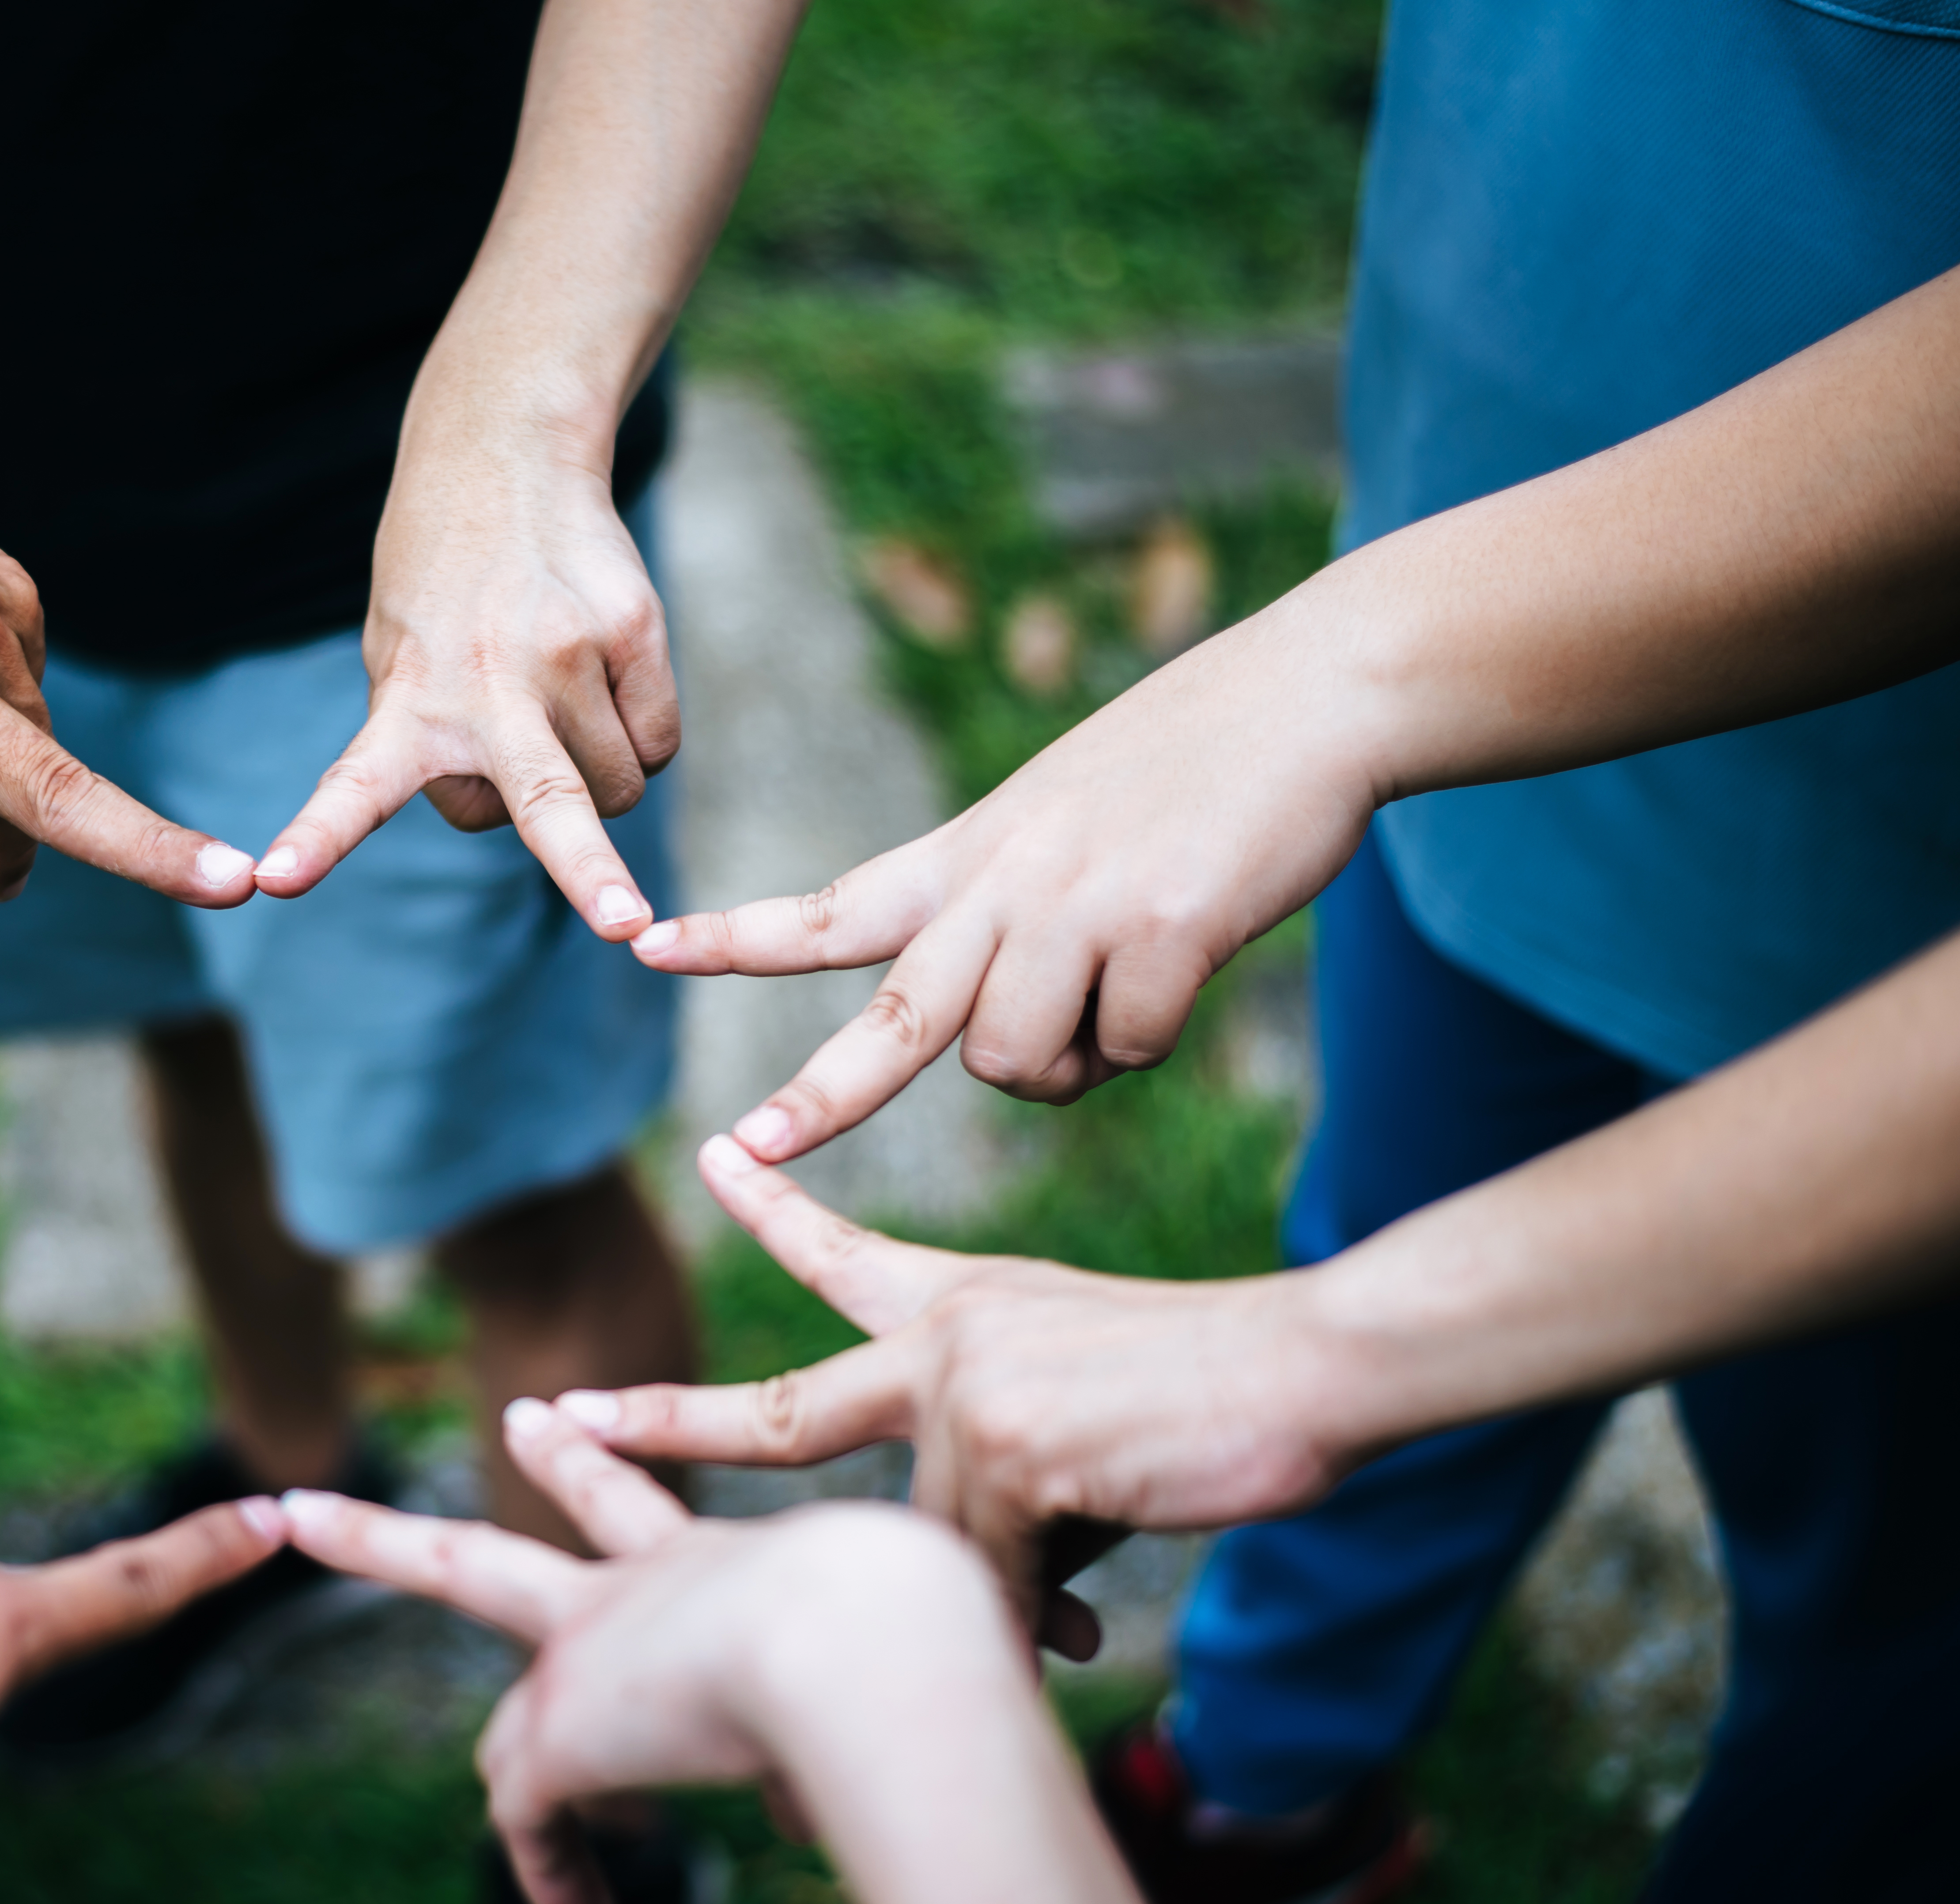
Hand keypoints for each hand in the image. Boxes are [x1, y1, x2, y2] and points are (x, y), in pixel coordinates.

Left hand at [256, 420, 673, 938]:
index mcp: (408, 700)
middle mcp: (488, 684)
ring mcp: (568, 655)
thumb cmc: (443, 588)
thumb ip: (423, 744)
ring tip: (560, 705)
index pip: (353, 784)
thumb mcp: (395, 655)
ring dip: (595, 778)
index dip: (318, 839)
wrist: (506, 458)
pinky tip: (604, 679)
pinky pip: (657, 741)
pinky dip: (638, 734)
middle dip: (589, 876)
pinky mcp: (634, 630)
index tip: (273, 880)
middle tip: (624, 925)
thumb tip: (510, 817)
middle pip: (548, 802)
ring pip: (614, 790)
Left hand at [281, 1407, 1029, 1903]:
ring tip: (315, 1519)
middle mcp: (640, 1589)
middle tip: (339, 1481)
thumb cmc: (920, 1652)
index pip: (645, 1518)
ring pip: (459, 1597)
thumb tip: (812, 1807)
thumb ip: (834, 1730)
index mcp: (722, 1569)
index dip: (600, 1474)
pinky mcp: (561, 1732)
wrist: (871, 1639)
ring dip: (383, 1545)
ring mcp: (587, 1647)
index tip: (556, 1429)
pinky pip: (528, 1820)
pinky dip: (554, 1880)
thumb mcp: (885, 1681)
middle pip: (497, 1547)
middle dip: (412, 1523)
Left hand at [552, 1137, 1355, 1607]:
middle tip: (557, 1422)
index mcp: (966, 1305)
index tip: (714, 1156)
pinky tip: (1086, 1628)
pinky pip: (983, 1582)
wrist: (1309, 1366)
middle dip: (661, 1426)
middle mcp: (944, 1337)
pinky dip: (1028, 1624)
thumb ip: (1000, 1463)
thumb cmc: (1217, 1394)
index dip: (773, 1208)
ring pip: (923, 1548)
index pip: (842, 1251)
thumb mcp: (1079, 1409)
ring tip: (1067, 1637)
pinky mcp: (1003, 1451)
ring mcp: (964, 1391)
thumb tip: (972, 1576)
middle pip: (779, 1408)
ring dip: (987, 1609)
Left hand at [629, 600, 1384, 1137]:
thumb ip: (1006, 923)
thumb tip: (999, 1057)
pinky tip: (1188, 960)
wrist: (1312, 694)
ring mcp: (1080, 908)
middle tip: (746, 1153)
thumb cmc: (1190, 770)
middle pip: (892, 1019)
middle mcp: (1005, 884)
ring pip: (1021, 1064)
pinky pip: (1131, 1048)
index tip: (647, 944)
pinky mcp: (1163, 931)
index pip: (830, 906)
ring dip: (1071, 1062)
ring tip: (1125, 984)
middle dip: (818, 1098)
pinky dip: (1157, 1033)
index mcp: (969, 855)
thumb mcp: (1060, 826)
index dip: (738, 934)